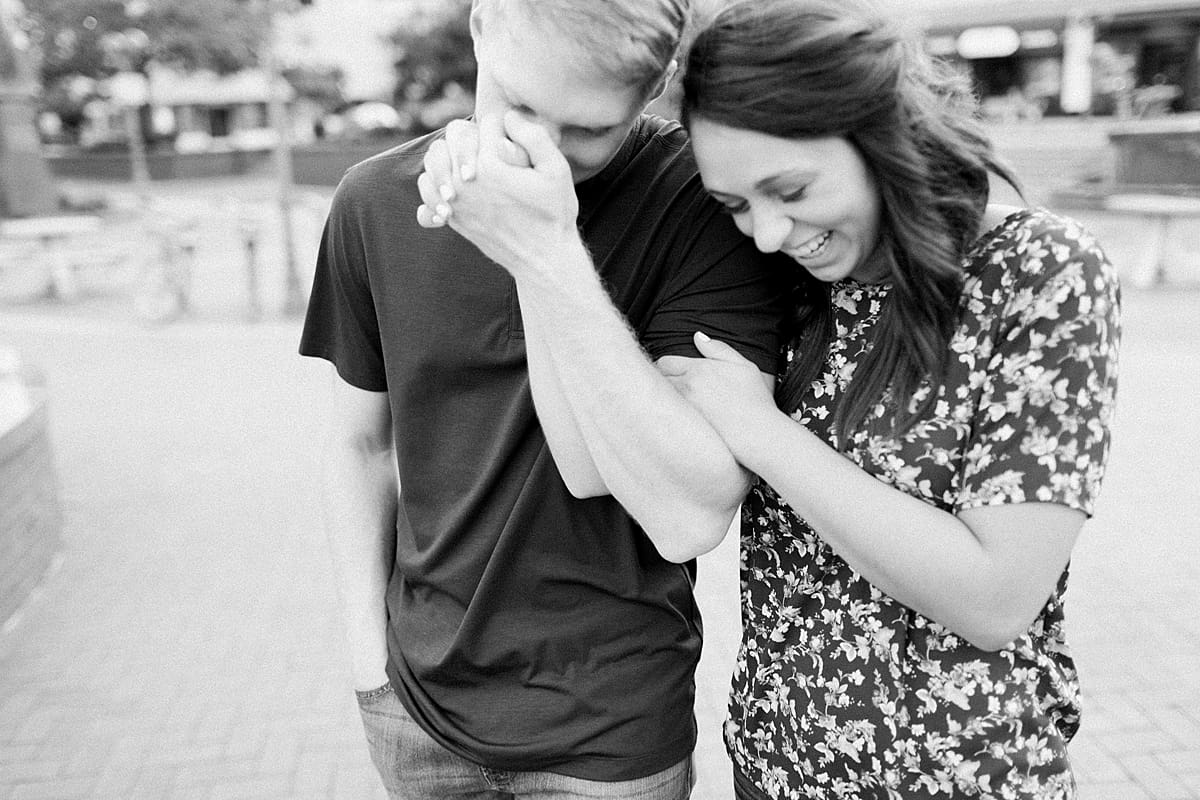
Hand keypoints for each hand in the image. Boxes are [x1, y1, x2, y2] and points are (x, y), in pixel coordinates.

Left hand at [416, 112, 581, 276]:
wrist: (543, 258)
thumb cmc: (554, 213)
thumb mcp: (557, 170)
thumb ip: (534, 136)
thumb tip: (508, 117)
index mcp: (492, 163)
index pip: (489, 123)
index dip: (505, 128)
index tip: (515, 144)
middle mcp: (466, 180)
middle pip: (455, 134)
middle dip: (475, 136)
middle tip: (492, 150)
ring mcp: (455, 200)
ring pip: (434, 157)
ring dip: (451, 155)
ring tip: (470, 164)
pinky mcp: (451, 217)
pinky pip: (427, 188)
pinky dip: (436, 181)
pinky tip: (453, 185)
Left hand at [659, 332, 776, 448]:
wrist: (759, 435)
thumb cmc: (755, 401)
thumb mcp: (744, 366)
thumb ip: (718, 349)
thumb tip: (697, 336)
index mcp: (698, 369)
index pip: (665, 362)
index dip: (666, 367)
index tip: (671, 373)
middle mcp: (686, 387)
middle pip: (657, 379)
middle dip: (660, 382)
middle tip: (670, 388)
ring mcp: (683, 408)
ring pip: (659, 399)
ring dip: (662, 399)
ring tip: (672, 405)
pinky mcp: (682, 428)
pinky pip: (666, 418)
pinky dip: (667, 417)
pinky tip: (678, 421)